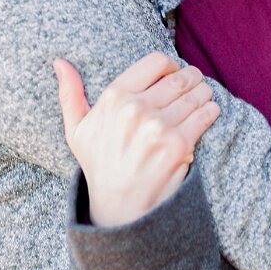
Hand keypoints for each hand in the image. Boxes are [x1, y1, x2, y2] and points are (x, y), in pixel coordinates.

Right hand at [56, 52, 219, 225]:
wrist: (119, 207)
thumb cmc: (99, 165)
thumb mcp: (77, 130)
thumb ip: (70, 94)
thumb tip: (59, 61)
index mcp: (114, 98)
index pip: (156, 61)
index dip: (171, 64)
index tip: (174, 73)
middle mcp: (136, 109)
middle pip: (180, 77)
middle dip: (192, 78)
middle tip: (195, 84)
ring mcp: (158, 127)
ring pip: (196, 94)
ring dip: (204, 93)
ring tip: (203, 97)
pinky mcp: (179, 145)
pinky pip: (205, 115)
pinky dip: (211, 111)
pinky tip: (208, 112)